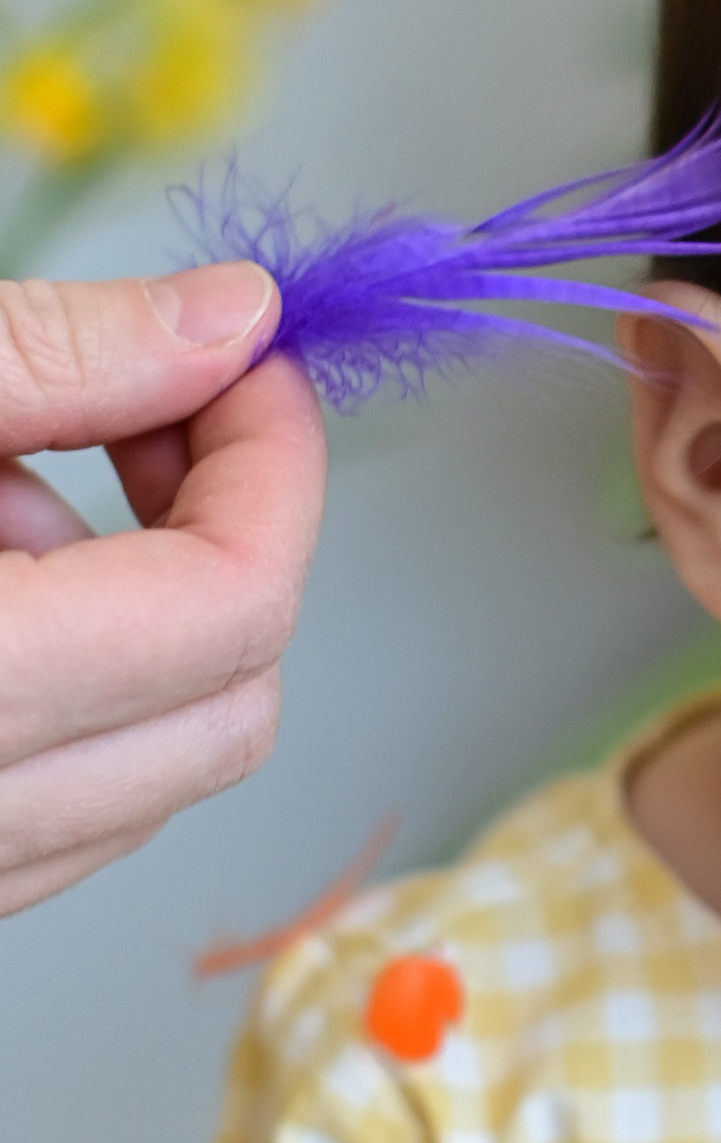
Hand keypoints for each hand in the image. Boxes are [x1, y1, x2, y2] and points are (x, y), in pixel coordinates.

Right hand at [0, 265, 323, 914]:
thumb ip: (53, 358)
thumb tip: (229, 322)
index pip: (233, 605)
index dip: (272, 465)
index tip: (245, 369)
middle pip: (232, 707)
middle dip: (228, 542)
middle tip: (150, 415)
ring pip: (157, 778)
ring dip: (142, 628)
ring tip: (12, 491)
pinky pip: (61, 820)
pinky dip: (68, 702)